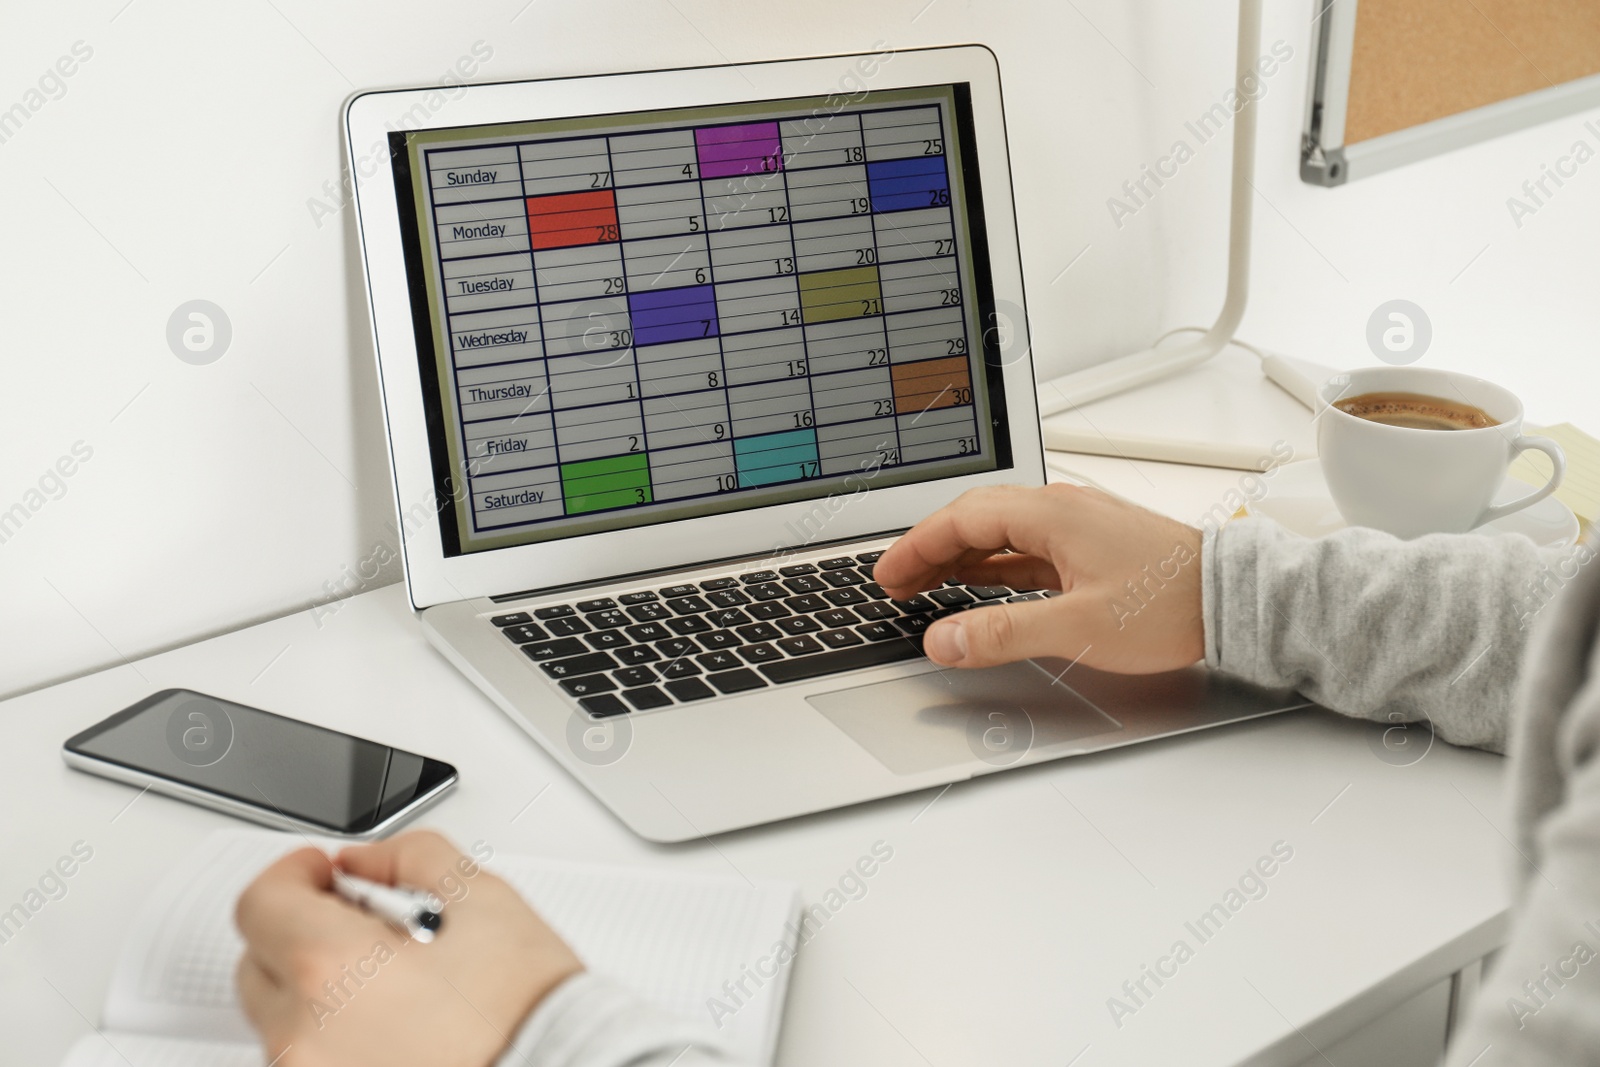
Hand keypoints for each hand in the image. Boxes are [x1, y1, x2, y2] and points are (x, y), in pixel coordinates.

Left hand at [235, 831, 582, 1066]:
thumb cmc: (531, 1016)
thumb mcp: (487, 902)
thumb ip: (414, 859)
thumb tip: (368, 863)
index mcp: (332, 971)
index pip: (262, 903)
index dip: (294, 875)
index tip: (322, 873)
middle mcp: (303, 1039)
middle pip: (260, 965)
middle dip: (303, 933)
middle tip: (367, 926)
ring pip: (287, 1022)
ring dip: (322, 993)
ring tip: (399, 987)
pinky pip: (312, 1062)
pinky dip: (338, 1040)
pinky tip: (401, 1031)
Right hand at [875, 483, 1203, 672]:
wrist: (1233, 600)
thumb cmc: (1172, 603)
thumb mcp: (1077, 627)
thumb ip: (1003, 632)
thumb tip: (944, 639)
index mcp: (1052, 514)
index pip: (961, 519)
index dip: (915, 547)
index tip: (887, 574)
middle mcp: (1061, 509)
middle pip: (974, 519)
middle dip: (929, 550)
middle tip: (896, 583)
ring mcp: (1077, 526)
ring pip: (999, 533)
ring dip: (958, 557)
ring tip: (926, 585)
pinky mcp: (1091, 547)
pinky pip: (1024, 548)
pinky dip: (992, 565)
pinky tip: (979, 585)